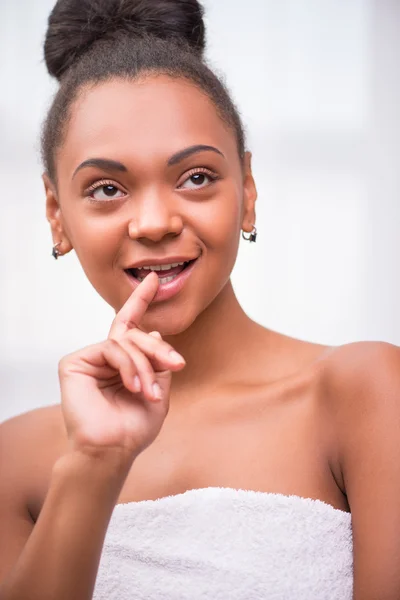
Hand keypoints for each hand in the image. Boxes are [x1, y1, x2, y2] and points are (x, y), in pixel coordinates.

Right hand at [58, 272, 184, 463]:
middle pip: (135, 333)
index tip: (153, 280)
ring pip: (125, 341)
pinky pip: (111, 349)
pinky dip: (129, 367)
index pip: (131, 326)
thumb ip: (157, 363)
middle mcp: (105, 357)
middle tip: (177, 364)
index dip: (140, 300)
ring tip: (150, 392)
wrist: (113, 451)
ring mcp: (89, 358)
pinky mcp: (74, 362)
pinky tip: (134, 387)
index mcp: (122, 362)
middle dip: (158, 349)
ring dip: (145, 366)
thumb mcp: (158, 392)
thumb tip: (153, 332)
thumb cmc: (133, 428)